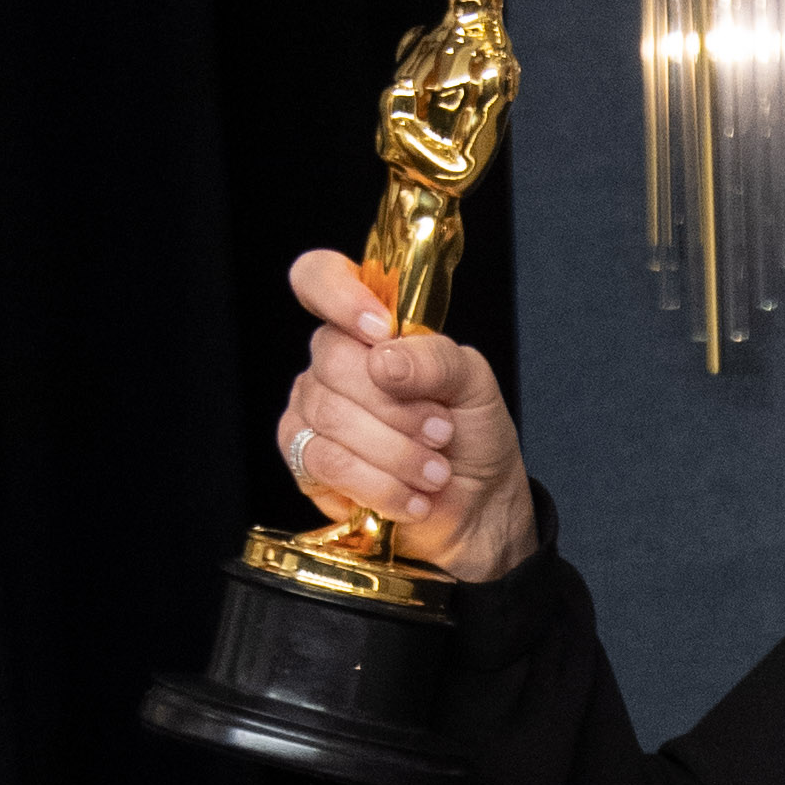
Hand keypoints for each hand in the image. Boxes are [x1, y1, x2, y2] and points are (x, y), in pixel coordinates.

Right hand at [276, 249, 534, 583]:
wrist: (477, 507)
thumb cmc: (472, 436)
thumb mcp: (474, 384)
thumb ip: (435, 358)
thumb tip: (383, 359)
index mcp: (368, 327)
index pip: (319, 278)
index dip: (338, 294)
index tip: (379, 329)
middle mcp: (333, 362)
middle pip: (334, 360)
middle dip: (398, 406)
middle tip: (442, 432)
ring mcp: (313, 410)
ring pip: (333, 417)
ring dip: (397, 452)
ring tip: (436, 472)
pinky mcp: (307, 462)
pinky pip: (327, 462)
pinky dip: (380, 485)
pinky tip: (412, 498)